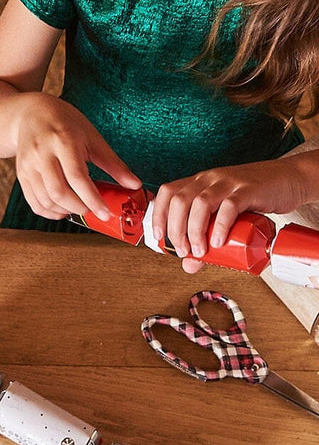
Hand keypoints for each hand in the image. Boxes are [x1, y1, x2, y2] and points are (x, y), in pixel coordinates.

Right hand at [13, 93, 141, 220]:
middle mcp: (42, 153)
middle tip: (94, 210)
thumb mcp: (91, 136)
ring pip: (45, 200)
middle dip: (80, 208)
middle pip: (59, 192)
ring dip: (65, 211)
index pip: (77, 177)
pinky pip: (34, 202)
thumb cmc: (65, 122)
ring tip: (80, 208)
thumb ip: (112, 163)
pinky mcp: (21, 174)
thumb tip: (134, 184)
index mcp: (63, 140)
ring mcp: (28, 164)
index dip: (92, 199)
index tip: (106, 213)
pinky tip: (63, 210)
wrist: (30, 113)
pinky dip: (50, 212)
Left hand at [152, 157, 316, 272]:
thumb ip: (207, 238)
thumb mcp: (226, 217)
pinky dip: (220, 225)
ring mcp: (228, 183)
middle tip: (183, 251)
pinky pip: (229, 206)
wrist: (287, 180)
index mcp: (199, 182)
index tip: (159, 238)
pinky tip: (218, 241)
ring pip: (200, 203)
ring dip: (194, 230)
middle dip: (175, 228)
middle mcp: (209, 180)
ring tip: (200, 251)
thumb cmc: (253, 199)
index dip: (158, 214)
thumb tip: (188, 265)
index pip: (168, 192)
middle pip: (180, 200)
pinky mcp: (248, 191)